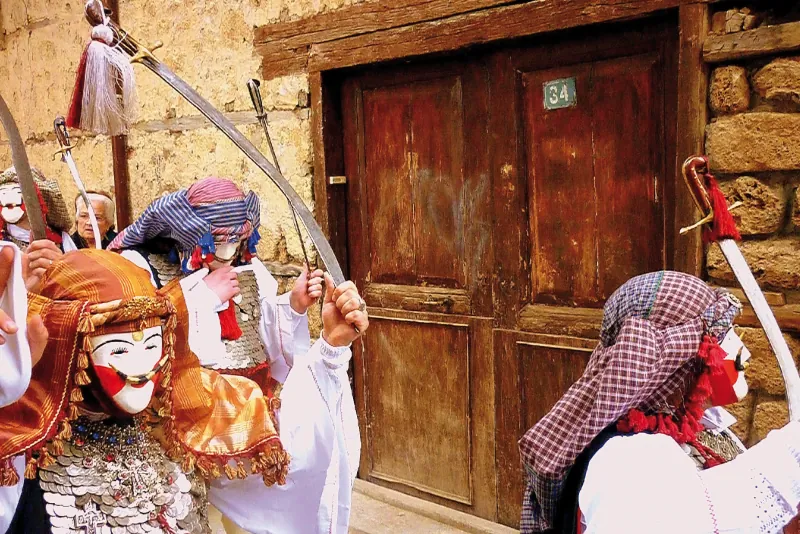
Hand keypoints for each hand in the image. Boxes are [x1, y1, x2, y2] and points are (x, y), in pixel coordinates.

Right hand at [0, 246, 47, 366]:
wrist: (3, 384)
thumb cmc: (18, 363)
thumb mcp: (32, 352)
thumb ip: (38, 337)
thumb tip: (35, 318)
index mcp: (6, 309)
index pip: (6, 285)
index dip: (7, 268)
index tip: (11, 251)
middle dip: (0, 271)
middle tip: (8, 252)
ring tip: (11, 330)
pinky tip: (0, 340)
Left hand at [23, 239, 62, 290]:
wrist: (34, 287)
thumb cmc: (34, 273)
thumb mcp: (33, 258)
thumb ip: (34, 248)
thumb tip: (31, 237)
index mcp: (57, 254)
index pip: (49, 243)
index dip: (39, 243)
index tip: (31, 247)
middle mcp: (59, 261)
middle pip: (45, 251)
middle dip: (33, 255)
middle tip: (29, 259)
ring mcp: (57, 269)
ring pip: (43, 260)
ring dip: (33, 263)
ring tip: (32, 267)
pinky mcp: (52, 278)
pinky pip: (41, 270)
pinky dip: (35, 271)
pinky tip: (35, 274)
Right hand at [203, 265, 239, 302]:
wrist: (204, 297)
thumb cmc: (202, 289)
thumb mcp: (203, 277)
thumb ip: (206, 271)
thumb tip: (205, 267)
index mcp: (218, 272)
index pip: (229, 268)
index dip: (231, 270)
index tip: (231, 272)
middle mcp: (225, 277)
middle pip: (234, 274)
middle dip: (233, 278)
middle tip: (230, 281)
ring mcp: (229, 284)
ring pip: (236, 282)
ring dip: (234, 285)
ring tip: (229, 288)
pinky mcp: (231, 291)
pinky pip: (237, 289)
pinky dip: (235, 292)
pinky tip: (232, 293)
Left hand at [289, 268, 323, 313]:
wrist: (296, 299)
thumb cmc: (297, 289)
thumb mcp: (301, 278)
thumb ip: (305, 271)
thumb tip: (305, 263)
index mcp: (311, 278)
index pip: (319, 272)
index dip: (317, 273)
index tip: (313, 275)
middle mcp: (315, 283)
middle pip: (319, 279)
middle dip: (312, 282)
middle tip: (307, 285)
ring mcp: (317, 289)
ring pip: (319, 286)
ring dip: (311, 289)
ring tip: (307, 291)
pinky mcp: (318, 295)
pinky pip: (319, 292)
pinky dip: (313, 294)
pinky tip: (309, 295)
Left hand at [321, 273, 368, 346]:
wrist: (330, 334)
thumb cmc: (331, 319)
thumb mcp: (328, 302)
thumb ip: (330, 289)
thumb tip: (327, 275)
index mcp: (351, 296)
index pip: (350, 285)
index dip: (340, 290)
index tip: (334, 299)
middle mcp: (359, 302)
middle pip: (351, 293)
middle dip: (340, 302)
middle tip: (338, 309)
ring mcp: (362, 312)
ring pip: (355, 302)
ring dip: (344, 310)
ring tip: (343, 316)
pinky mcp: (364, 323)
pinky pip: (358, 314)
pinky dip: (349, 317)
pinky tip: (347, 321)